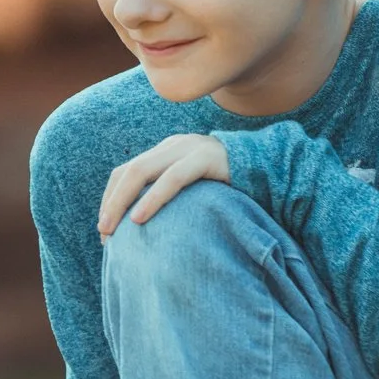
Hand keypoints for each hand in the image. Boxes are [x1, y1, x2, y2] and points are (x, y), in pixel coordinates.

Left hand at [97, 133, 229, 237]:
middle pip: (129, 170)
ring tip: (112, 229)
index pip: (127, 170)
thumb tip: (144, 231)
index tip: (104, 230)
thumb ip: (173, 200)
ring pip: (142, 170)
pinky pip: (172, 178)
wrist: (275, 171)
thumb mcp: (195, 192)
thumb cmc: (233, 191)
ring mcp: (190, 148)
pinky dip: (152, 198)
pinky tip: (140, 218)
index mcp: (167, 152)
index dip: (111, 198)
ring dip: (122, 201)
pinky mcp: (206, 159)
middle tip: (102, 233)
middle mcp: (174, 145)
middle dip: (111, 202)